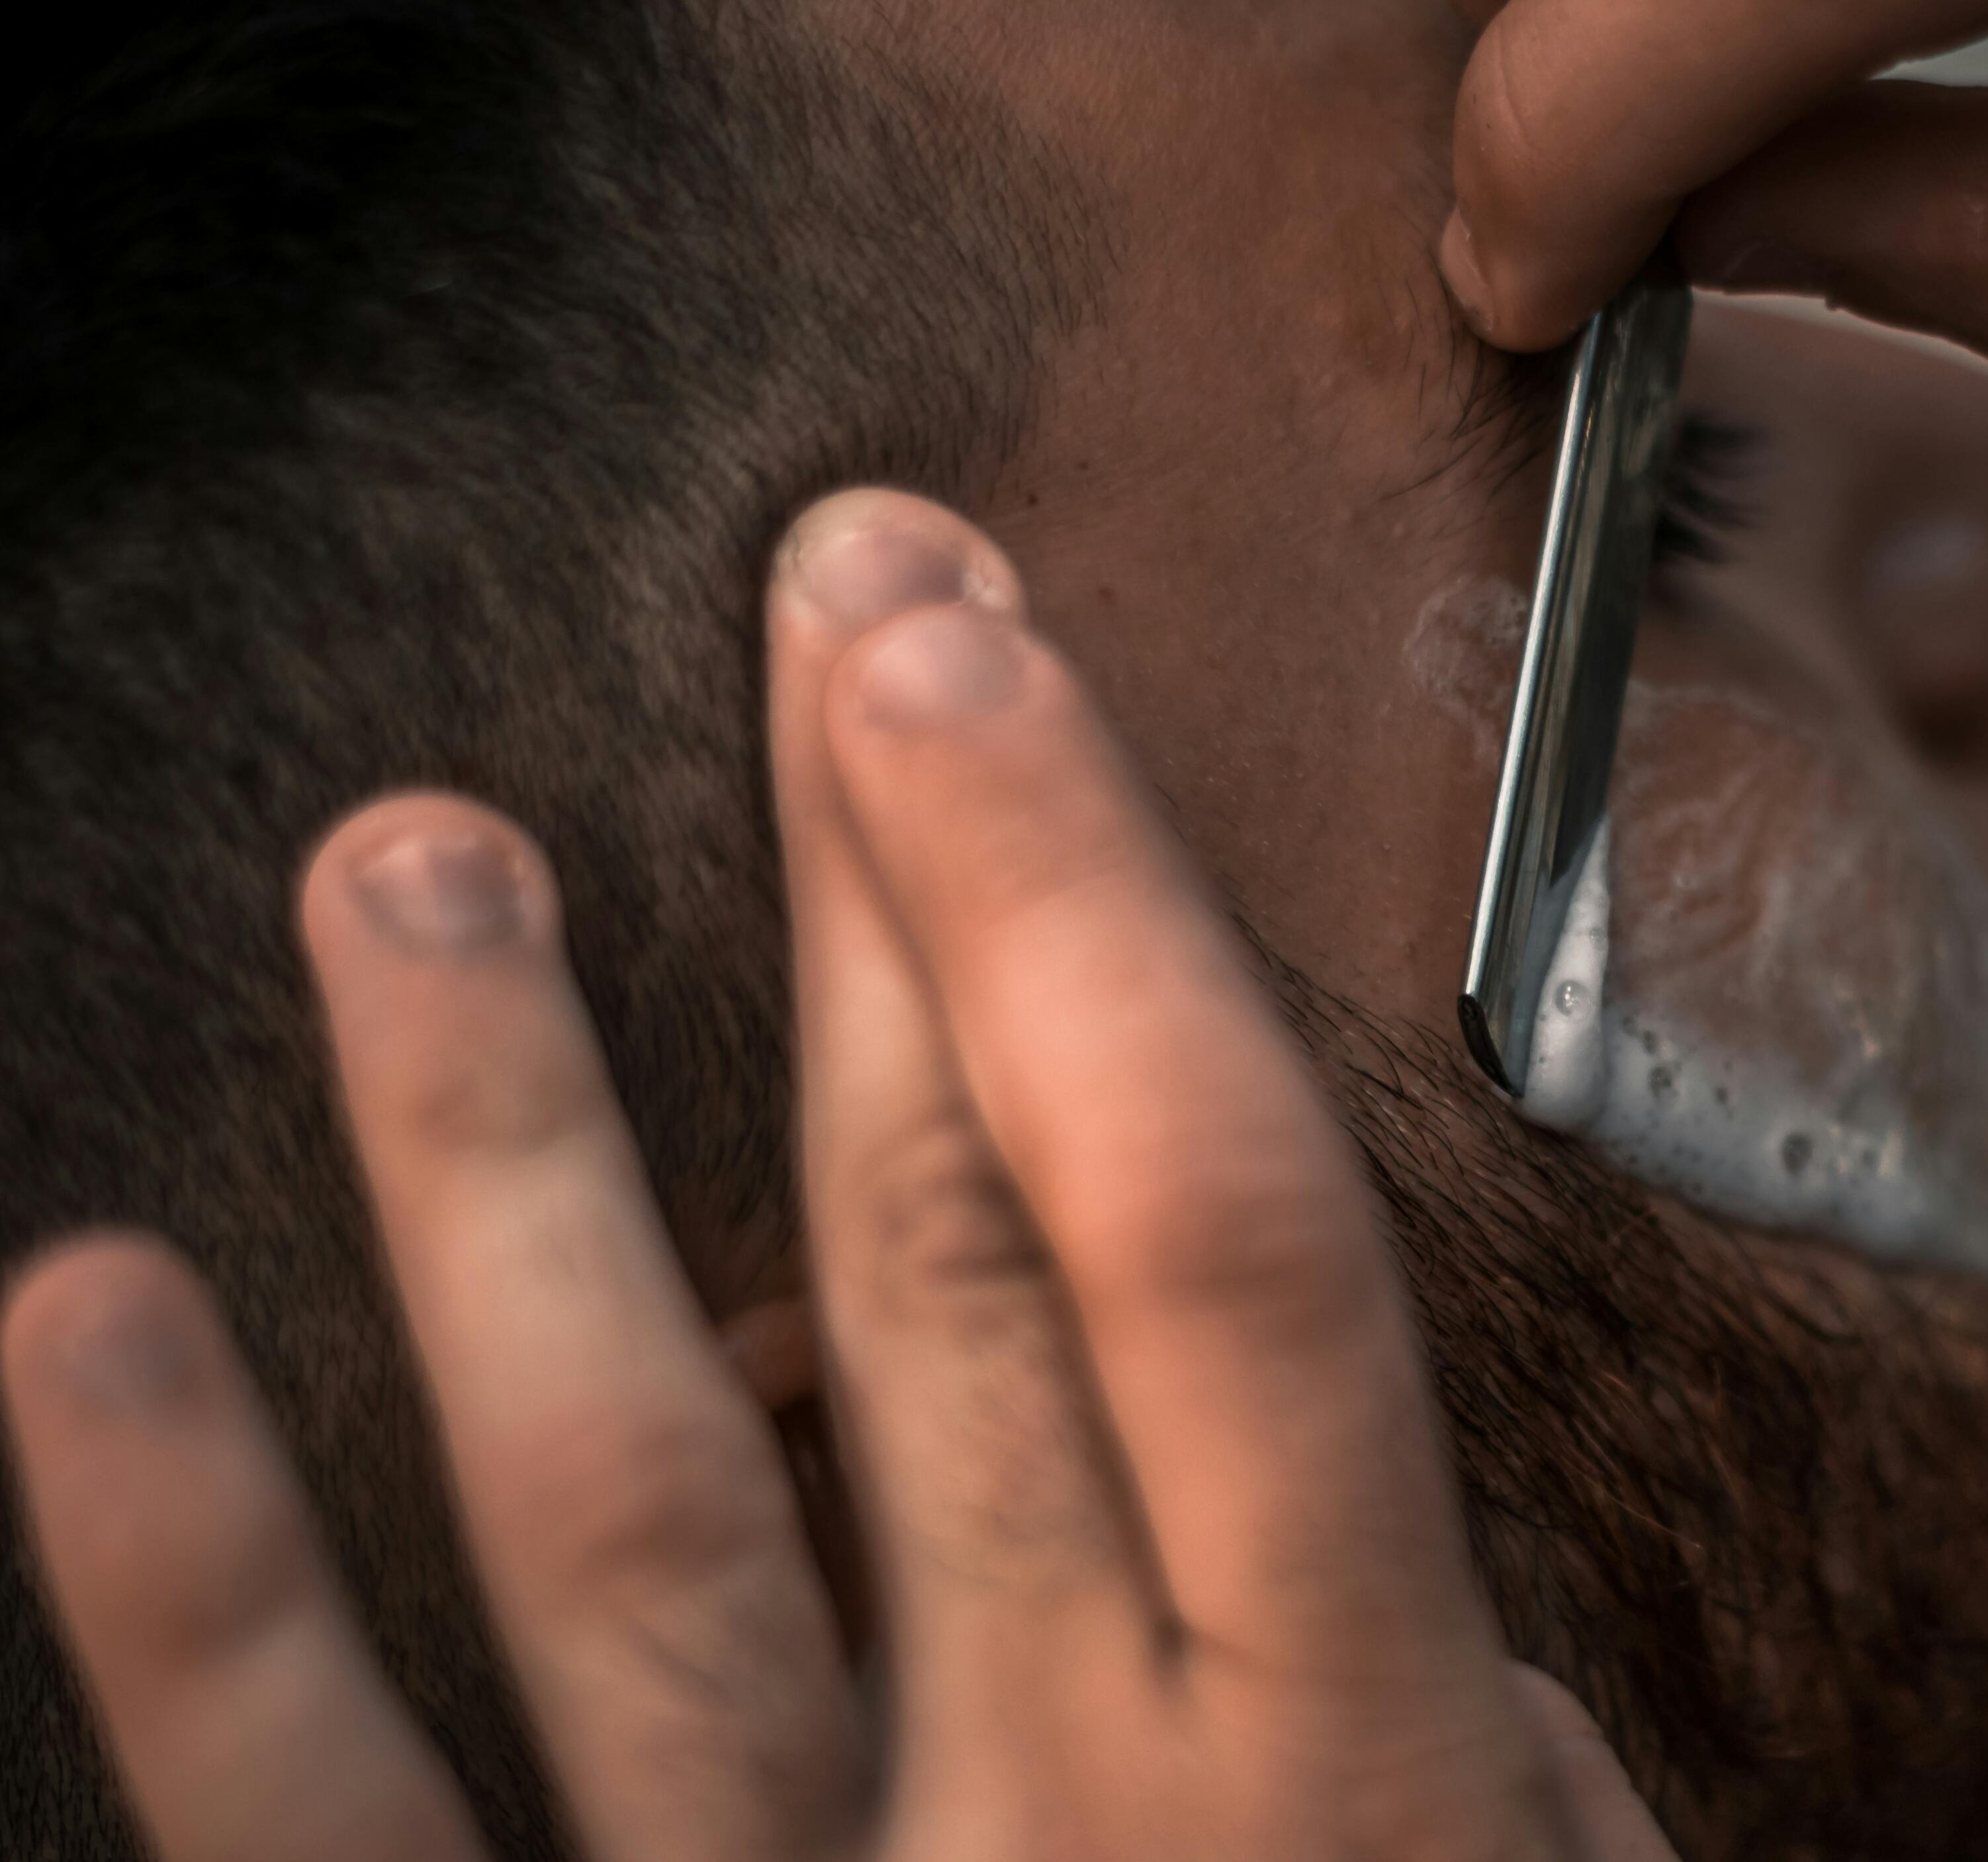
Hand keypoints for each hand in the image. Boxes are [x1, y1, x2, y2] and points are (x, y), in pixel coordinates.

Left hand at [0, 491, 1679, 1861]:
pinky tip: (88, 1323)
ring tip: (413, 862)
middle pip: (941, 1278)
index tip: (965, 652)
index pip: (1210, 1245)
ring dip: (502, 1162)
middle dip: (886, 904)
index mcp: (1350, 1767)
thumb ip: (1462, 1738)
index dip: (1086, 917)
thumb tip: (1388, 1561)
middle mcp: (1077, 1831)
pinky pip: (328, 1843)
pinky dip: (192, 1585)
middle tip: (819, 592)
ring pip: (619, 1504)